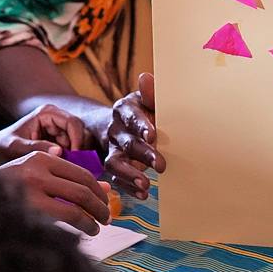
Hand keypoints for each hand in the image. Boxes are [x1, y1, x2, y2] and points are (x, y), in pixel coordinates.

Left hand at [0, 104, 88, 164]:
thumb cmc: (1, 147)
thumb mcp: (14, 148)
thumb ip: (34, 147)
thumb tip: (59, 152)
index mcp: (47, 113)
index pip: (74, 123)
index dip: (78, 141)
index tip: (74, 159)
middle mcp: (57, 118)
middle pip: (82, 132)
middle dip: (79, 151)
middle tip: (71, 168)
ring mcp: (59, 130)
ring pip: (82, 143)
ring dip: (77, 157)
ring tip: (65, 170)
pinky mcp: (61, 142)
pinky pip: (75, 151)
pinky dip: (73, 161)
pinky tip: (63, 170)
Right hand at [0, 150, 109, 234]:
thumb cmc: (5, 191)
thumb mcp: (35, 177)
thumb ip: (66, 180)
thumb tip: (106, 188)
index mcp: (40, 157)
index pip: (81, 172)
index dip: (98, 189)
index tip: (105, 201)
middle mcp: (37, 169)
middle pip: (82, 187)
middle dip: (100, 205)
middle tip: (107, 217)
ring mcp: (31, 188)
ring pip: (76, 203)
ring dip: (93, 217)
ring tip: (98, 227)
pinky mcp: (28, 207)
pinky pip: (65, 215)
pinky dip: (81, 224)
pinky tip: (87, 230)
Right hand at [105, 73, 163, 199]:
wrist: (124, 122)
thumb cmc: (145, 109)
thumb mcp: (147, 99)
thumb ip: (151, 93)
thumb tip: (146, 77)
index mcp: (124, 108)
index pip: (131, 116)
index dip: (141, 125)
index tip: (153, 135)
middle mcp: (115, 129)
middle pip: (126, 142)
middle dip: (143, 154)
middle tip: (161, 164)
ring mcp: (112, 148)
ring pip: (115, 163)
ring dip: (130, 174)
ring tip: (146, 185)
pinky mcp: (113, 164)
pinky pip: (116, 178)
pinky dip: (128, 187)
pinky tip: (143, 193)